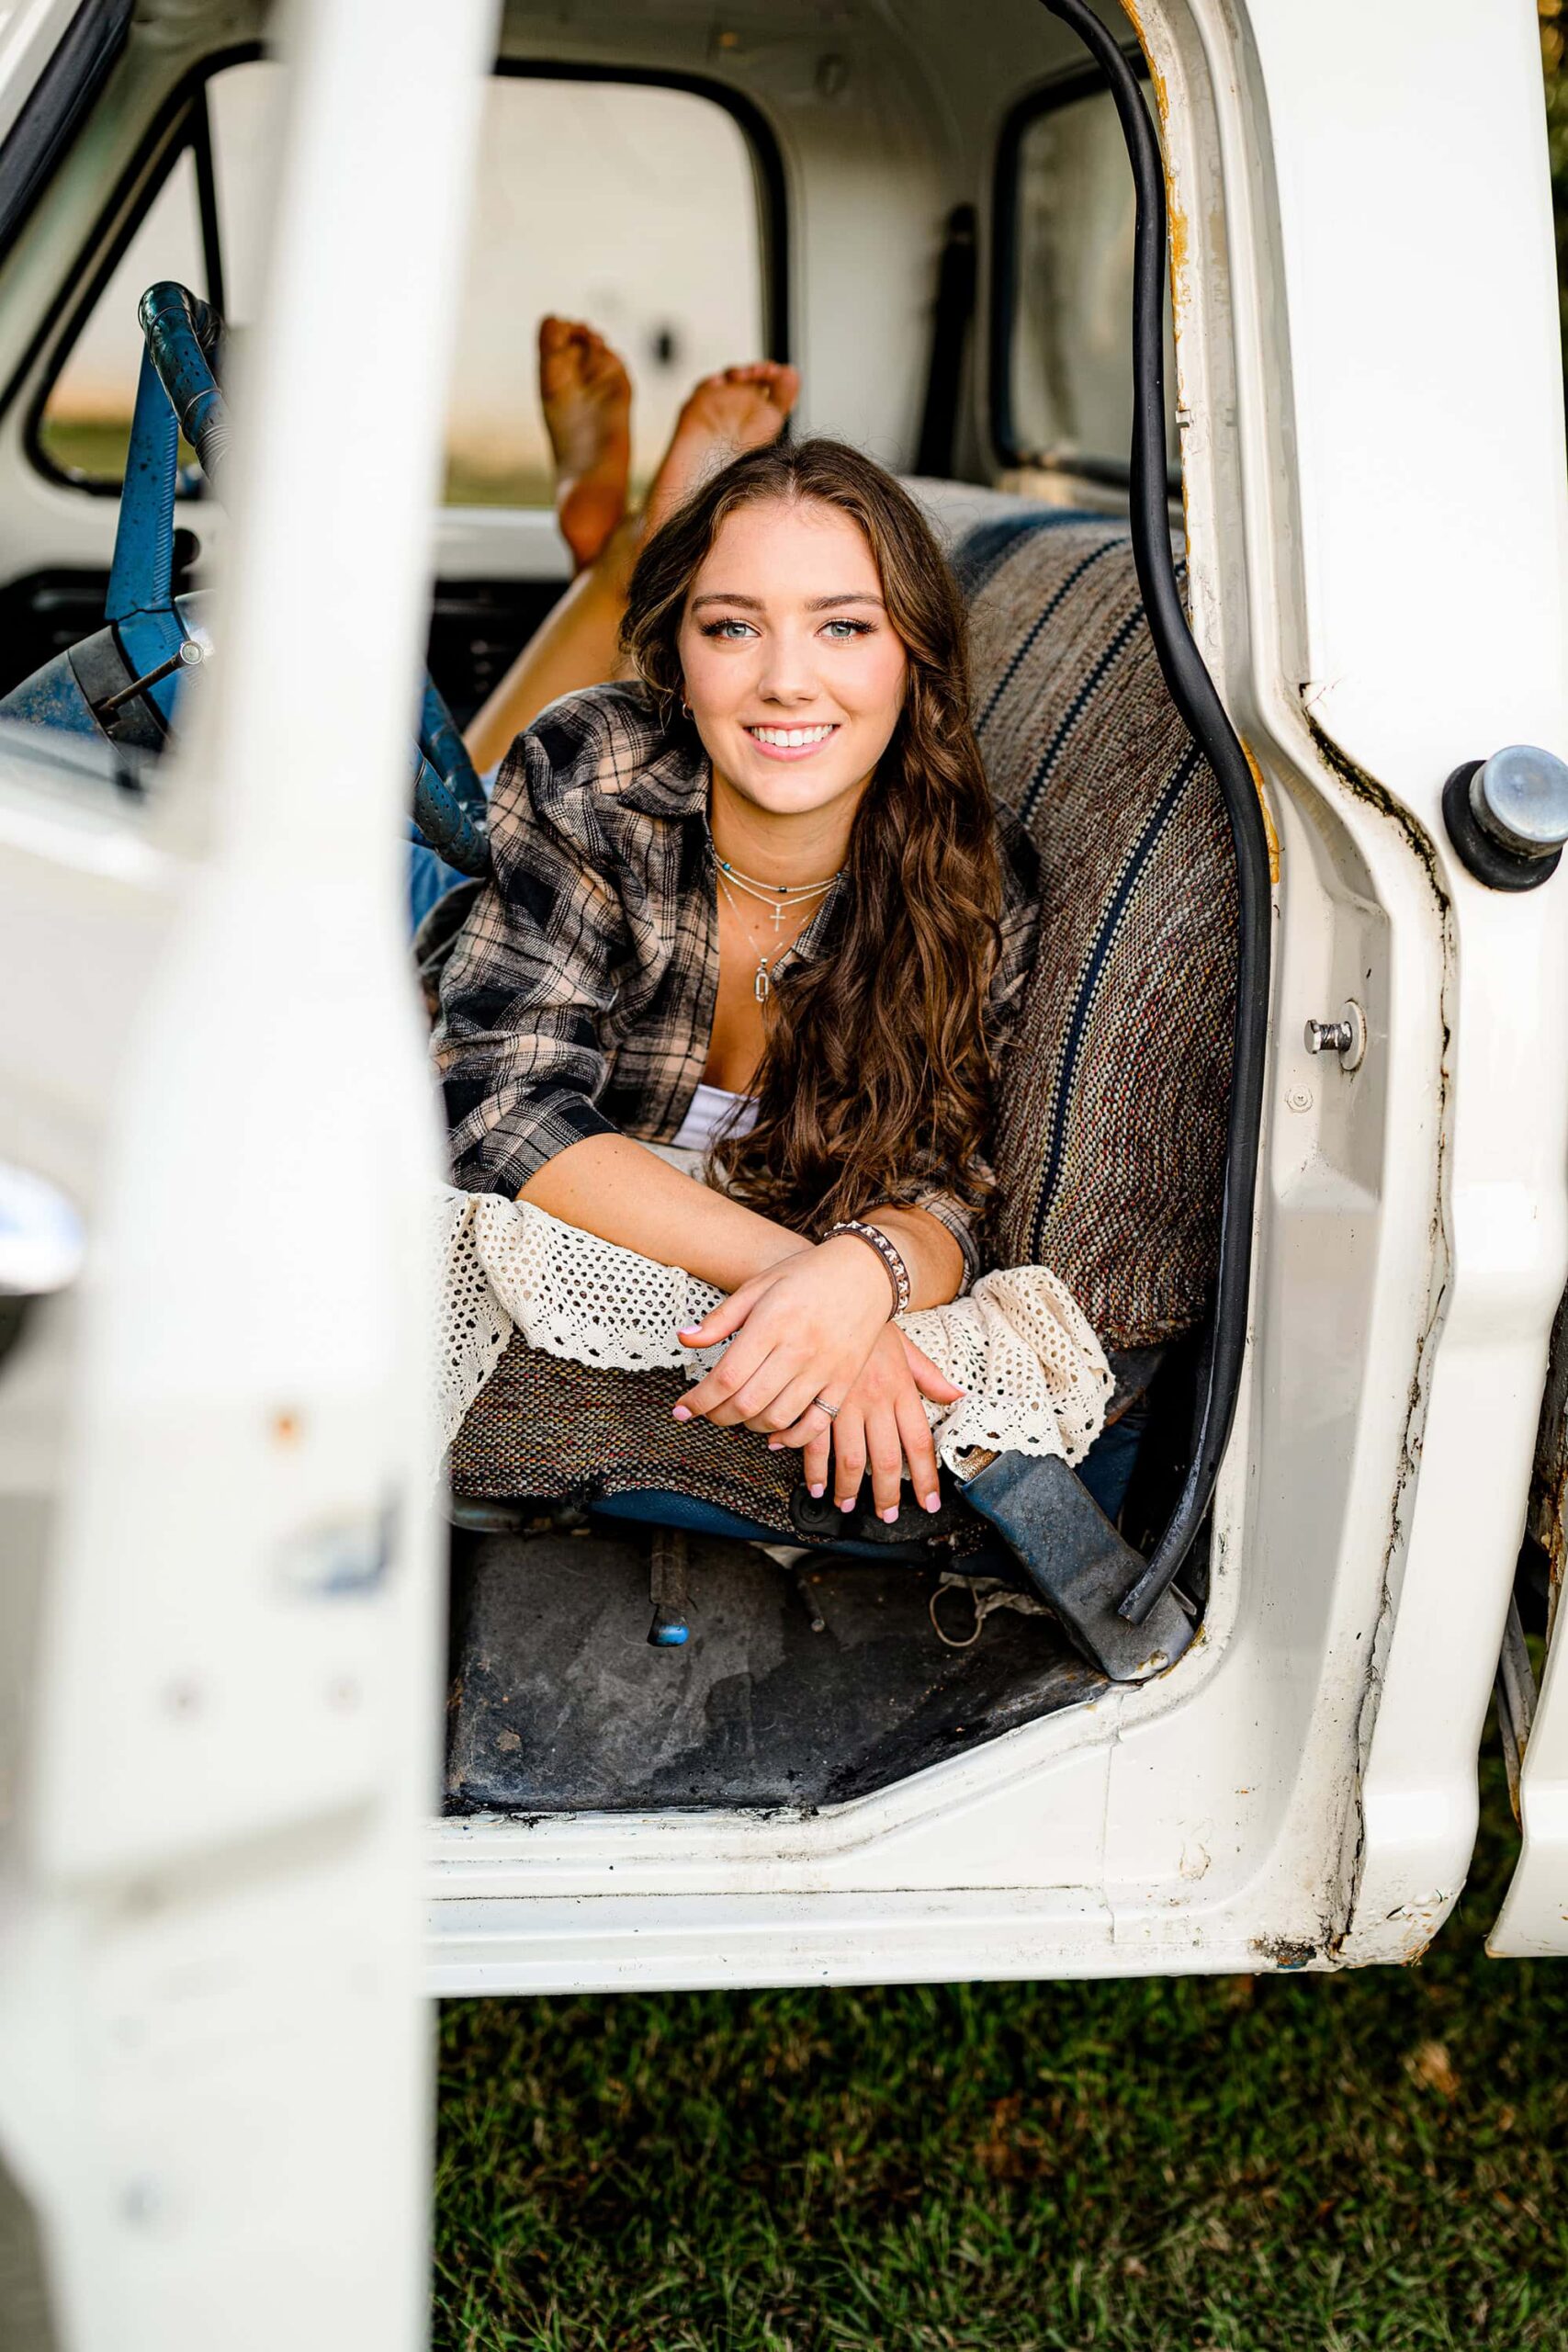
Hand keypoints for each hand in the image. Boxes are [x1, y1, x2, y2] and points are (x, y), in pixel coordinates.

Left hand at [674, 1235, 893, 1436]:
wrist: (867, 1271)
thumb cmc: (807, 1275)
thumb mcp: (759, 1285)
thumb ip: (721, 1318)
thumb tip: (684, 1339)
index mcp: (772, 1323)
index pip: (726, 1377)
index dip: (699, 1401)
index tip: (681, 1410)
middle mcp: (798, 1349)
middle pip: (747, 1403)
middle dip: (718, 1416)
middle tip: (707, 1412)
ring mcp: (824, 1369)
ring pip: (778, 1418)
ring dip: (749, 1426)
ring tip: (739, 1415)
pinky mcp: (844, 1382)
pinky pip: (816, 1424)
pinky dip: (791, 1438)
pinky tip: (775, 1436)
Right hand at [771, 1327, 964, 1520]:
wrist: (834, 1293)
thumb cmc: (870, 1324)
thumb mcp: (907, 1347)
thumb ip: (930, 1378)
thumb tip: (959, 1398)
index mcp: (900, 1389)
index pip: (919, 1442)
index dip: (925, 1477)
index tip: (929, 1503)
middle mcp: (876, 1400)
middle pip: (885, 1459)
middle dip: (887, 1495)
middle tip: (887, 1516)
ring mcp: (844, 1401)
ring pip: (850, 1457)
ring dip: (848, 1487)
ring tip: (847, 1505)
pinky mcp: (814, 1398)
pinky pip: (814, 1441)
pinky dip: (813, 1467)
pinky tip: (814, 1483)